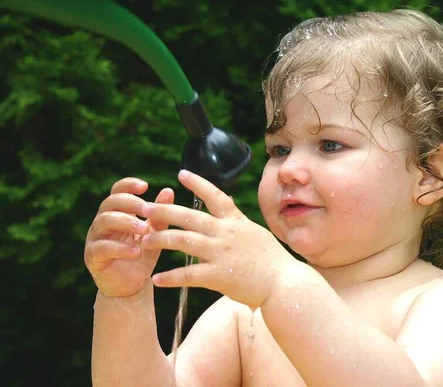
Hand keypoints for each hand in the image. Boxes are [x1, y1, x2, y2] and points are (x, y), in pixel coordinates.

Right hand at [84, 177, 173, 297]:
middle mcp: (102, 222)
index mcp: (117, 213)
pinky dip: (120, 248)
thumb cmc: (142, 255)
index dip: (128, 185)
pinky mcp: (92, 257)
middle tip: (147, 209)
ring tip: (144, 229)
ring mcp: (95, 238)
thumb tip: (168, 191)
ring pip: (103, 221)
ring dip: (125, 222)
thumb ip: (159, 214)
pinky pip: (102, 247)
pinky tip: (136, 250)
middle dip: (130, 203)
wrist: (132, 285)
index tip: (145, 186)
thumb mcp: (154, 233)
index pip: (117, 192)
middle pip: (110, 203)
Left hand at [140, 170, 295, 308]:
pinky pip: (188, 275)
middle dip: (165, 211)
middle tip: (145, 208)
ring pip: (183, 241)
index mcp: (235, 222)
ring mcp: (221, 253)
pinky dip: (170, 277)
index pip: (215, 196)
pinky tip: (157, 279)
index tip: (181, 174)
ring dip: (161, 239)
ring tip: (144, 241)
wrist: (284, 283)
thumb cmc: (272, 261)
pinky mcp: (218, 276)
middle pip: (189, 217)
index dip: (198, 183)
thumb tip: (228, 206)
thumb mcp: (255, 234)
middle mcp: (226, 233)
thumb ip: (237, 223)